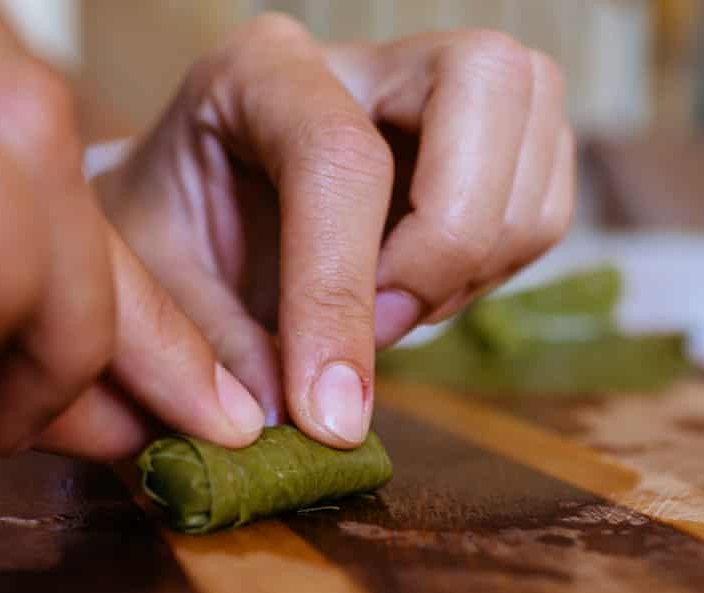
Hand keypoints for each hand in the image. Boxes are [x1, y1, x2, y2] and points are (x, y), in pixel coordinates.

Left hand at [95, 15, 574, 447]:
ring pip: (537, 131)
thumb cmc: (168, 240)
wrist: (186, 220)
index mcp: (258, 71)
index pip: (339, 156)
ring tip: (387, 315)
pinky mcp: (483, 140)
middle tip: (383, 321)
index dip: (340, 291)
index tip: (326, 409)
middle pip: (487, 81)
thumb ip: (223, 350)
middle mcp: (360, 60)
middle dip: (452, 232)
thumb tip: (318, 419)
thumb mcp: (159, 290)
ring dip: (480, 259)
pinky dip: (497, 268)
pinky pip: (544, 198)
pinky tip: (416, 294)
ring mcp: (433, 89)